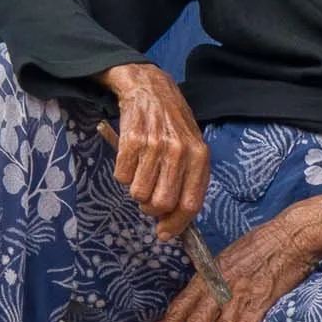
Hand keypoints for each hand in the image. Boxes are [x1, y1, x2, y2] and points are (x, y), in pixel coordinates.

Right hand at [102, 63, 208, 240]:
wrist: (150, 88)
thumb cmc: (172, 123)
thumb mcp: (192, 147)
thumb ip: (188, 180)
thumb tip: (174, 220)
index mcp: (199, 156)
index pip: (191, 203)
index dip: (176, 224)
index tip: (164, 234)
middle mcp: (179, 151)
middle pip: (162, 204)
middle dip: (151, 208)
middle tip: (149, 196)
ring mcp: (154, 145)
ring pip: (139, 194)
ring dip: (136, 189)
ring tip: (142, 170)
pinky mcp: (130, 140)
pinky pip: (122, 177)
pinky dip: (123, 173)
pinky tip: (131, 156)